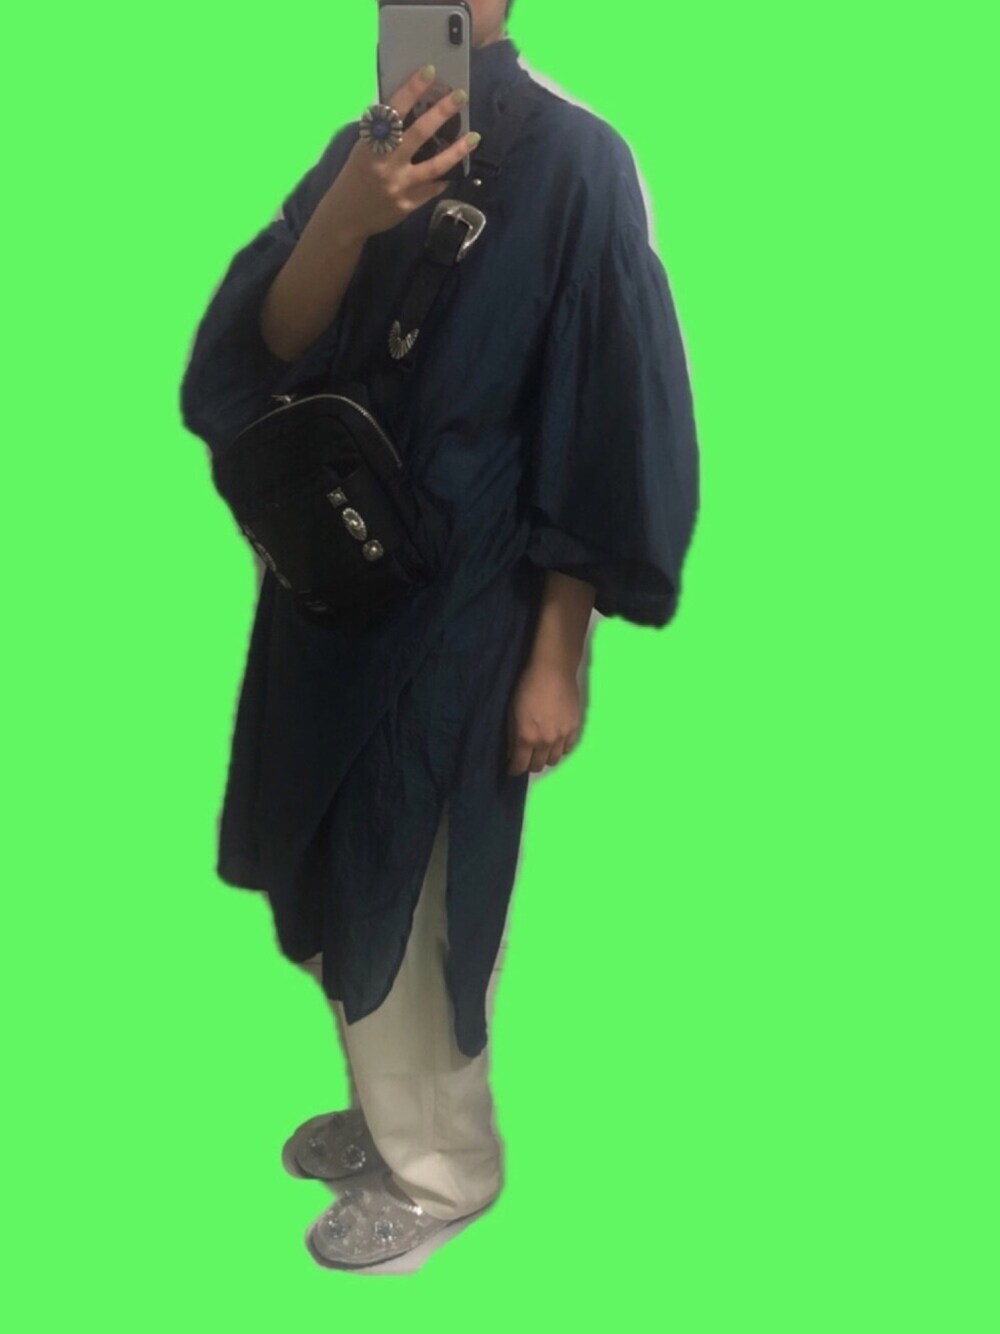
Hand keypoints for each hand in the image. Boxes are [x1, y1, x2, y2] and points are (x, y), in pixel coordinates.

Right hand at [326, 66, 478, 243]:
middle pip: (418, 134)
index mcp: (371, 144)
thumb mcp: (363, 149)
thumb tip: (412, 109)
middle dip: (441, 112)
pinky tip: (455, 168)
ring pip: (434, 166)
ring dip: (457, 150)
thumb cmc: (355, 175)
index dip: (411, 89)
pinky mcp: (408, 205)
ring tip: (475, 137)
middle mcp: (385, 163)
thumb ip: (384, 133)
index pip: (393, 110)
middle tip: (460, 96)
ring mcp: (398, 185)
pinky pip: (432, 188)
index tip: (429, 72)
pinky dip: (444, 177)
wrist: (346, 216)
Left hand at [506, 661, 581, 775]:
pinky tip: (555, 741)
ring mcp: (562, 736)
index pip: (520, 766)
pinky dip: (560, 749)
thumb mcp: (511, 711)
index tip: (511, 768)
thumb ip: (511, 735)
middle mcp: (545, 741)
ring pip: (554, 760)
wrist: (553, 670)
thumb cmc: (526, 687)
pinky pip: (568, 748)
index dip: (514, 769)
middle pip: (537, 766)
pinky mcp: (574, 728)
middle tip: (525, 757)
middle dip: (529, 764)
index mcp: (526, 737)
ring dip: (545, 758)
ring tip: (540, 749)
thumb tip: (511, 752)